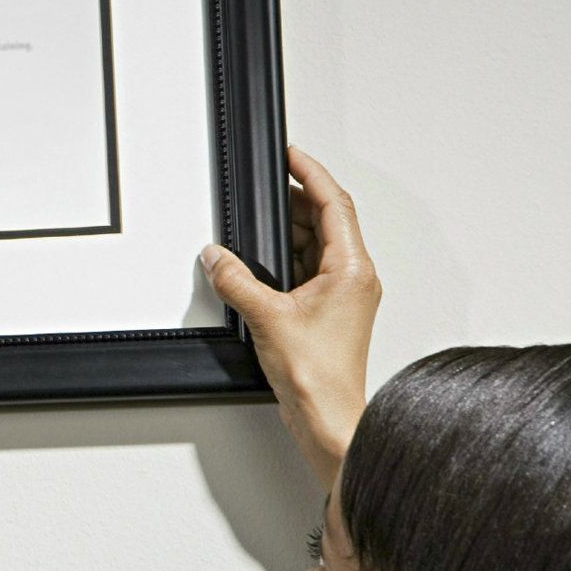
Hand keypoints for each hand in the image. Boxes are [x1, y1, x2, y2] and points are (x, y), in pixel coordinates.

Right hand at [200, 146, 381, 488]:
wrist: (327, 416)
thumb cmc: (318, 375)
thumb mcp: (267, 317)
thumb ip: (236, 280)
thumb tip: (217, 257)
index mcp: (352, 268)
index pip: (333, 204)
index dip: (311, 174)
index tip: (292, 155)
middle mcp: (354, 279)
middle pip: (325, 222)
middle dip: (294, 204)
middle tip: (266, 191)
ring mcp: (343, 297)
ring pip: (315, 248)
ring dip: (287, 236)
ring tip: (256, 232)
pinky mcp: (328, 314)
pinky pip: (308, 273)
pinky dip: (285, 264)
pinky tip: (259, 270)